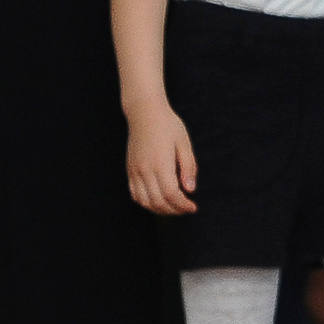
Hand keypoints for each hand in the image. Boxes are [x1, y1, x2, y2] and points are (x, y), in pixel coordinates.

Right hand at [125, 100, 197, 214]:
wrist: (144, 112)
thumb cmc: (168, 125)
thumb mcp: (184, 143)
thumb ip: (188, 167)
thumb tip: (190, 190)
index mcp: (160, 163)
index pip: (171, 194)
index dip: (183, 205)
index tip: (193, 207)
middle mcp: (145, 170)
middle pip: (158, 202)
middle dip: (175, 210)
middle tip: (186, 208)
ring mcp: (135, 171)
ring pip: (145, 202)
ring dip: (160, 210)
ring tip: (174, 207)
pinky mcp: (130, 170)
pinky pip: (135, 194)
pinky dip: (147, 203)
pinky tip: (158, 201)